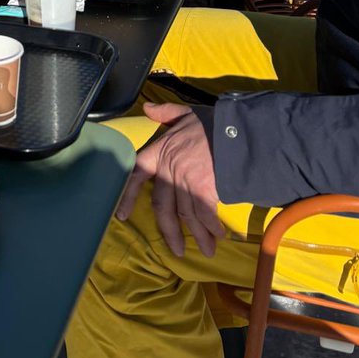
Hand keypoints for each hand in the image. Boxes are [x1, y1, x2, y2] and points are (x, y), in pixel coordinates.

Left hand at [116, 102, 223, 257]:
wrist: (235, 129)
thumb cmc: (211, 122)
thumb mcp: (185, 112)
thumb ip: (165, 113)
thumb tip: (148, 108)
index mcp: (159, 151)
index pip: (135, 173)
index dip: (127, 196)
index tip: (122, 216)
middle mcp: (169, 168)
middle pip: (162, 206)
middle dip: (170, 231)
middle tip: (177, 249)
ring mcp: (185, 180)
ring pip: (186, 214)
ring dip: (198, 235)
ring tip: (207, 249)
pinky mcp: (203, 189)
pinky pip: (204, 214)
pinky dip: (211, 226)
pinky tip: (218, 234)